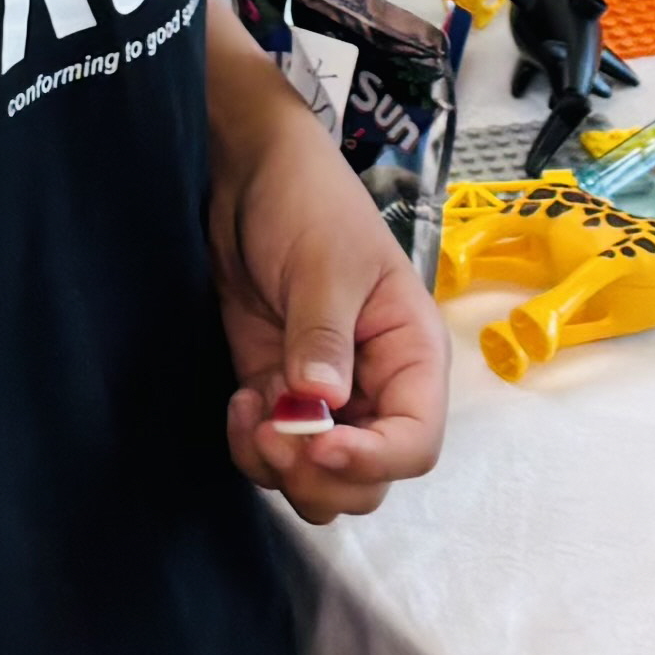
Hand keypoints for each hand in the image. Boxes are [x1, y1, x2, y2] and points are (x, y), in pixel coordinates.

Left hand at [209, 87, 444, 522]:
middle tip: (273, 431)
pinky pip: (275, 454)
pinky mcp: (278, 394)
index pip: (415, 443)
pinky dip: (254, 447)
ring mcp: (327, 397)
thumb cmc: (308, 202)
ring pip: (319, 480)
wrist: (249, 174)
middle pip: (368, 480)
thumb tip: (320, 403)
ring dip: (281, 468)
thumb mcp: (324, 264)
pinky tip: (239, 403)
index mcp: (411, 355)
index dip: (372, 459)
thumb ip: (323, 336)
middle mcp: (378, 387)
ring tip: (251, 410)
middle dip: (318, 474)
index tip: (317, 445)